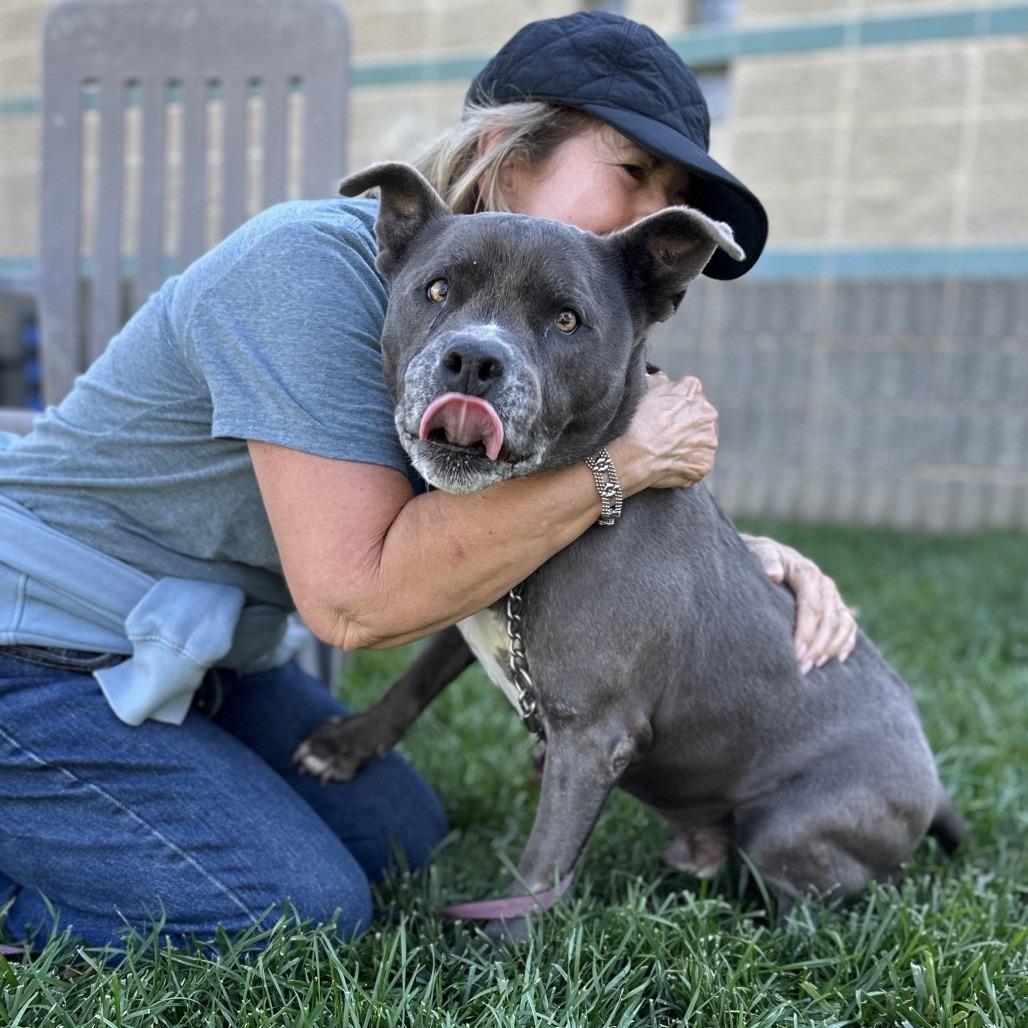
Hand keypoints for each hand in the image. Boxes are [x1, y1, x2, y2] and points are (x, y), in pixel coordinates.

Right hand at [610, 373, 718, 494]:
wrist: (634, 455)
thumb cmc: (635, 421)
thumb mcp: (643, 389)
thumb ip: (658, 381)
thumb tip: (660, 379)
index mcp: (692, 389)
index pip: (689, 392)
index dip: (676, 403)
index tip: (664, 413)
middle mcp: (707, 412)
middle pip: (700, 416)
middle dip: (687, 422)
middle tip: (666, 432)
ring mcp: (709, 440)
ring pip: (702, 439)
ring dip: (690, 443)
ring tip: (668, 449)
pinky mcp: (705, 463)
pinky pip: (699, 462)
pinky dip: (688, 464)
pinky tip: (671, 462)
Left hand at [742, 535, 857, 672]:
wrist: (765, 555)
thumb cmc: (758, 556)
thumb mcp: (758, 552)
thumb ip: (765, 560)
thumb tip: (774, 575)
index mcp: (806, 572)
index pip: (812, 606)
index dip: (806, 631)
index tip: (796, 653)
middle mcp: (824, 584)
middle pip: (829, 619)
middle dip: (818, 645)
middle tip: (802, 667)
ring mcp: (832, 596)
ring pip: (843, 624)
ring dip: (832, 647)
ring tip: (814, 665)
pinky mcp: (836, 606)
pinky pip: (848, 626)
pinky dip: (846, 642)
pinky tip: (836, 659)